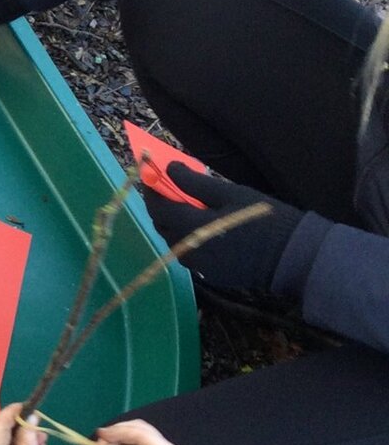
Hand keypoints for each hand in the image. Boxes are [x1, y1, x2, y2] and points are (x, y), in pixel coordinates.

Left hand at [143, 162, 302, 291]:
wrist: (294, 256)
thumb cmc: (265, 219)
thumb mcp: (232, 194)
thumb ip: (195, 183)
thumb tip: (169, 169)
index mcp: (192, 228)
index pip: (159, 208)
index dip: (151, 191)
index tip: (150, 175)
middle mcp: (189, 250)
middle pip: (162, 226)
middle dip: (160, 207)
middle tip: (167, 189)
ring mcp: (198, 266)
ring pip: (173, 241)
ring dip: (172, 223)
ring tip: (184, 206)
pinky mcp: (209, 275)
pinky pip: (188, 253)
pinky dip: (186, 238)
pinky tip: (200, 226)